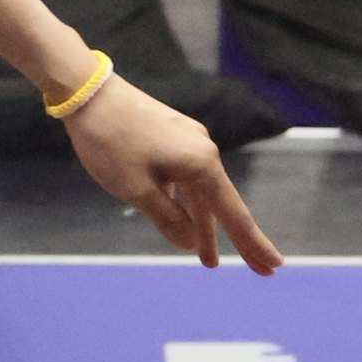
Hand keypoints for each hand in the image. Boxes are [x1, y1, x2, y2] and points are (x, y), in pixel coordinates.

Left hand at [63, 72, 281, 272]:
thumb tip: (191, 243)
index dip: (252, 244)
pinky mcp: (171, 135)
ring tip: (208, 261)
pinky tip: (180, 219)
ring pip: (200, 193)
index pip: (234, 214)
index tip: (273, 266)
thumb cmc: (110, 141)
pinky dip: (186, 202)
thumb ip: (168, 219)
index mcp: (201, 164)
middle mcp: (203, 150)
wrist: (88, 91)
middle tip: (260, 271)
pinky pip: (185, 177)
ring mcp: (188, 140)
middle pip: (222, 204)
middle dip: (237, 240)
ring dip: (204, 225)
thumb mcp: (136, 190)